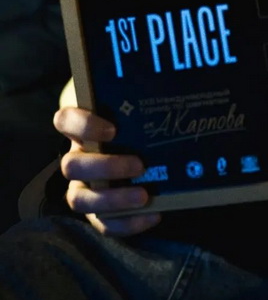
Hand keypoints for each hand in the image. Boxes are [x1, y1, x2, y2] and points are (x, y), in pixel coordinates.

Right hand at [53, 106, 161, 236]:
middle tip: (139, 165)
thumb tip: (172, 76)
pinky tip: (154, 214)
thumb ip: (138, 94)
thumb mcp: (132, 102)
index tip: (112, 129)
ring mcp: (85, 186)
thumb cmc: (135, 118)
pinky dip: (127, 223)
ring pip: (80, 199)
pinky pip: (103, 223)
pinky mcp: (98, 211)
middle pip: (72, 166)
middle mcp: (78, 157)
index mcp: (82, 127)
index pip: (64, 120)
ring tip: (143, 196)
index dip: (83, 125)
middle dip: (105, 167)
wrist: (145, 145)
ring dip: (111, 199)